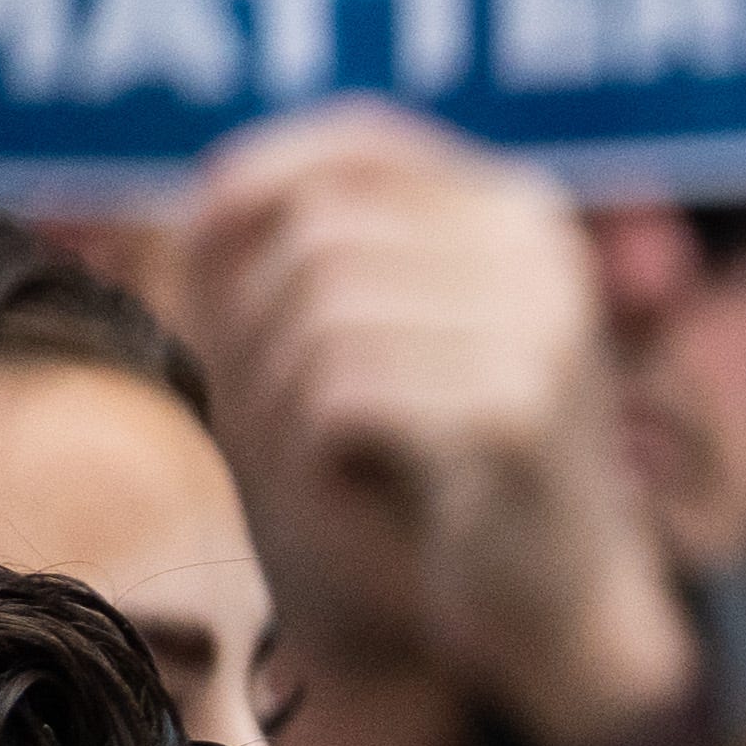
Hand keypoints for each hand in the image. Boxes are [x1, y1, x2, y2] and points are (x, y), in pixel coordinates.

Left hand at [152, 103, 702, 745]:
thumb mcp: (402, 335)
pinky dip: (310, 445)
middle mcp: (544, 251)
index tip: (188, 234)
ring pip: (324, 308)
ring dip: (275, 387)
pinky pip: (344, 390)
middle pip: (323, 228)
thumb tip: (187, 202)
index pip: (364, 138)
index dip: (258, 173)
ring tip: (303, 448)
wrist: (558, 607)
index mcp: (524, 214)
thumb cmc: (449, 469)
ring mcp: (540, 327)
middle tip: (245, 394)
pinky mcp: (515, 412)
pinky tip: (346, 485)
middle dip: (249, 311)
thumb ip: (324, 253)